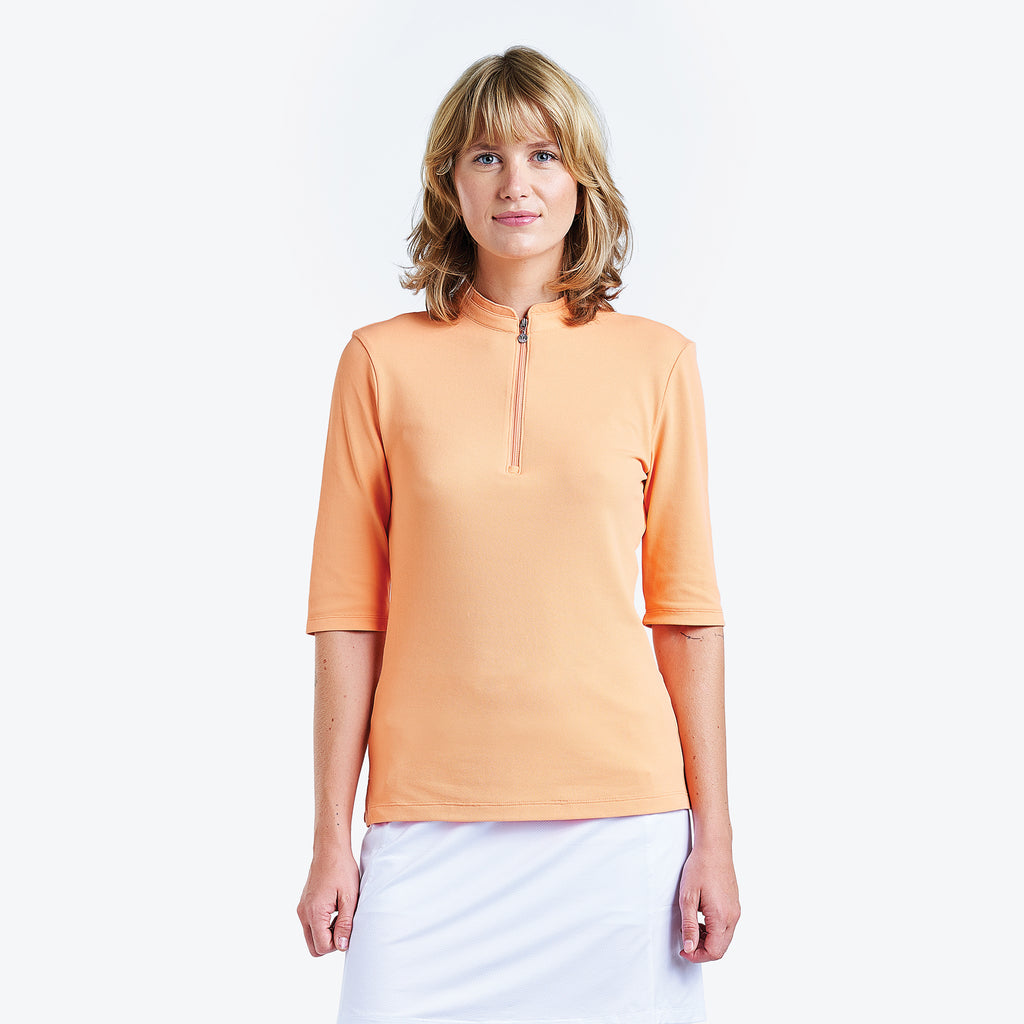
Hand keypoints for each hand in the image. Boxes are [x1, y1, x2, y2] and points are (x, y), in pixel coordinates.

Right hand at [297, 847, 360, 955]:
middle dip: (329, 942)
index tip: (347, 928)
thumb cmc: (342, 870)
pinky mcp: (303, 905)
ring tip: (340, 915)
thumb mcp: (349, 897)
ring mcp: (302, 909)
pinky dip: (321, 925)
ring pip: (311, 937)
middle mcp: (304, 913)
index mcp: (314, 913)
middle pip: (313, 947)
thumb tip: (341, 946)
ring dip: (326, 934)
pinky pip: (310, 925)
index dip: (337, 943)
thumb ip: (345, 924)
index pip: (321, 947)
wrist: (330, 850)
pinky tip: (334, 909)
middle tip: (343, 925)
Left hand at [677, 843, 739, 962]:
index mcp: (722, 917)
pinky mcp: (734, 905)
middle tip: (685, 942)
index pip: (714, 952)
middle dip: (702, 950)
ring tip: (691, 928)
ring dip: (707, 940)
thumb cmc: (700, 868)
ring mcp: (735, 911)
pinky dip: (714, 930)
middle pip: (720, 948)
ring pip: (724, 938)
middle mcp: (733, 917)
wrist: (714, 848)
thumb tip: (689, 948)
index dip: (697, 956)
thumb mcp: (688, 897)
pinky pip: (726, 927)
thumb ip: (689, 925)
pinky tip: (700, 919)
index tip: (683, 950)